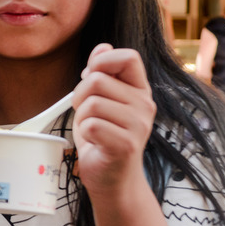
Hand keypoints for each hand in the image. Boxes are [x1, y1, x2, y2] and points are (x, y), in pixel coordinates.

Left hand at [72, 43, 155, 200]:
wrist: (113, 179)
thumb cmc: (103, 137)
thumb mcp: (101, 100)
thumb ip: (102, 74)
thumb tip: (102, 47)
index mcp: (140, 90)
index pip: (128, 56)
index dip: (102, 60)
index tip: (91, 76)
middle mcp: (145, 105)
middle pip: (97, 79)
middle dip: (80, 95)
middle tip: (87, 114)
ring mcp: (138, 125)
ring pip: (91, 103)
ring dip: (81, 117)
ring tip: (93, 130)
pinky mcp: (126, 144)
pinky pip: (91, 125)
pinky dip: (84, 133)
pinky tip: (95, 142)